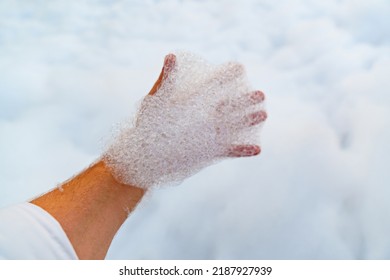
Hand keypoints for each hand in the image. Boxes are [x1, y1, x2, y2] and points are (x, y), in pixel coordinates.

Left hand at [104, 52, 266, 187]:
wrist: (144, 153)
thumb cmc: (148, 123)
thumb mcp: (156, 100)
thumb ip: (166, 80)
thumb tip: (171, 55)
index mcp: (195, 100)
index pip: (214, 84)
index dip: (226, 76)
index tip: (240, 67)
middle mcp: (206, 115)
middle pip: (230, 105)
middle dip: (246, 99)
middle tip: (260, 93)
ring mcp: (210, 133)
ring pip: (234, 126)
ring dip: (249, 121)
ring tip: (264, 114)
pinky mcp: (211, 151)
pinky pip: (230, 150)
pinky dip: (242, 150)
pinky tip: (257, 149)